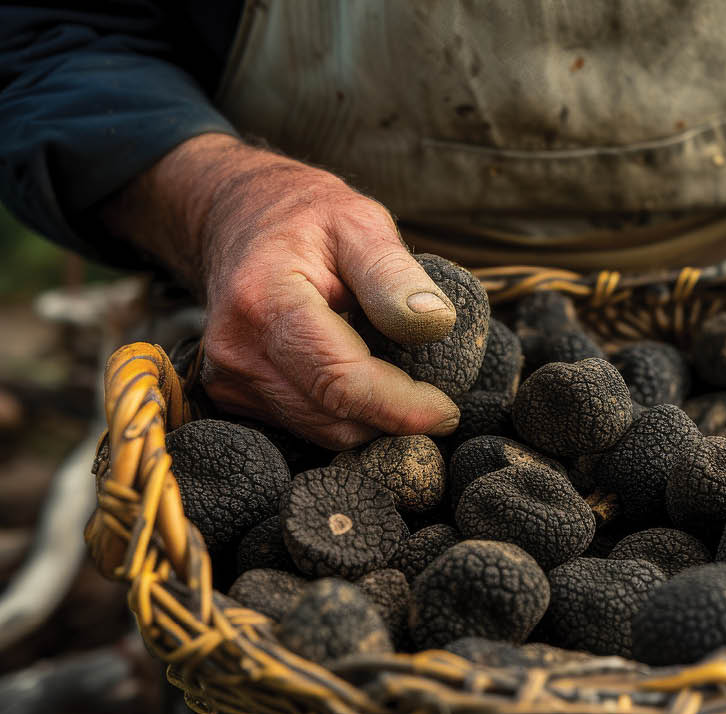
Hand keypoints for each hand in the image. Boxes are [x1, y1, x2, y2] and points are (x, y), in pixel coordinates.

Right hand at [102, 133, 459, 447]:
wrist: (240, 219)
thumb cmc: (307, 219)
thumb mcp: (361, 223)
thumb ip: (394, 273)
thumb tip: (434, 322)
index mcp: (265, 301)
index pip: (339, 381)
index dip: (400, 407)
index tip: (446, 410)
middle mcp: (236, 348)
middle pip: (332, 418)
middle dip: (392, 417)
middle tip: (436, 396)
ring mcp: (229, 376)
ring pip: (321, 432)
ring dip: (370, 420)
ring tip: (399, 382)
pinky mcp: (233, 394)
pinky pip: (305, 426)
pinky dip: (343, 415)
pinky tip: (360, 380)